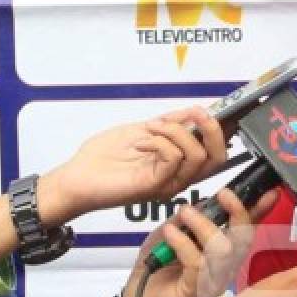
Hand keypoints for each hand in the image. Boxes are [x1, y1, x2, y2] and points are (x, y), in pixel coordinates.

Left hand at [38, 107, 228, 224]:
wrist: (76, 177)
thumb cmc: (103, 158)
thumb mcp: (142, 131)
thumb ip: (169, 123)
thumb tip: (193, 111)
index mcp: (178, 165)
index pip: (215, 152)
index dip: (219, 130)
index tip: (208, 110)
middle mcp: (179, 177)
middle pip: (218, 157)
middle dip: (211, 128)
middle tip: (195, 113)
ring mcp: (168, 183)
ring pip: (197, 155)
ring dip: (175, 132)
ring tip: (151, 129)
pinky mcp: (155, 186)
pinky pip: (174, 158)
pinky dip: (159, 141)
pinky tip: (140, 142)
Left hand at [121, 188, 278, 296]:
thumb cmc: (156, 267)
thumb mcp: (171, 232)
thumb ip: (189, 219)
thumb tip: (205, 202)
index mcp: (223, 252)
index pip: (246, 229)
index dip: (259, 211)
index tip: (269, 192)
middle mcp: (224, 268)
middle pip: (243, 240)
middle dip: (238, 213)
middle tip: (223, 194)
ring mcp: (212, 282)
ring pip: (222, 250)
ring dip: (204, 226)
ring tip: (185, 211)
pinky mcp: (195, 293)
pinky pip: (197, 264)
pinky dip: (183, 243)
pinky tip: (169, 232)